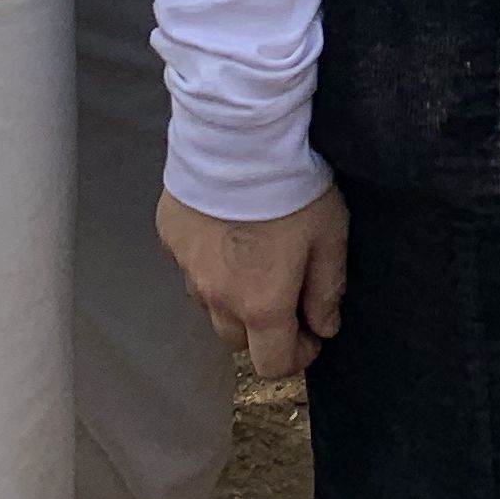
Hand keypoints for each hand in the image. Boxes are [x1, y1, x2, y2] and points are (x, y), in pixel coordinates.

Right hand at [155, 182, 349, 378]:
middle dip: (262, 327)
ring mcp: (186, 268)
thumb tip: (324, 327)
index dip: (298, 355)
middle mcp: (216, 297)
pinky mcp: (169, 237)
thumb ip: (327, 289)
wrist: (238, 133)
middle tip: (283, 289)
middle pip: (237, 339)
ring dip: (232, 295)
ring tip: (252, 253)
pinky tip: (225, 226)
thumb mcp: (330, 235)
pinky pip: (189, 264)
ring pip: (209, 303)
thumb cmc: (292, 186)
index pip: (273, 365)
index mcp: (260, 304)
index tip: (312, 330)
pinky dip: (208, 259)